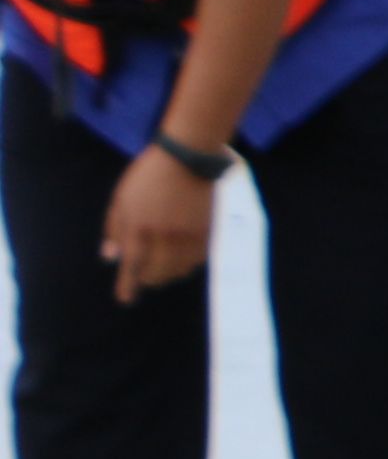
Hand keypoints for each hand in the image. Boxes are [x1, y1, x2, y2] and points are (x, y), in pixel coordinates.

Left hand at [104, 143, 217, 302]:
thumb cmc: (147, 177)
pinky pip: (196, 261)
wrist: (187, 159)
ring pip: (178, 270)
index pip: (131, 264)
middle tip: (144, 279)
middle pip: (157, 273)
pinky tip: (181, 263)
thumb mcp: (121, 199)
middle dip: (148, 280)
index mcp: (138, 225)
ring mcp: (187, 235)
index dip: (127, 285)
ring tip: (162, 273)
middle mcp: (163, 235)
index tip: (125, 299)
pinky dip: (186, 267)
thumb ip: (114, 229)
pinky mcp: (206, 233)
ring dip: (168, 275)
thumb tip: (110, 257)